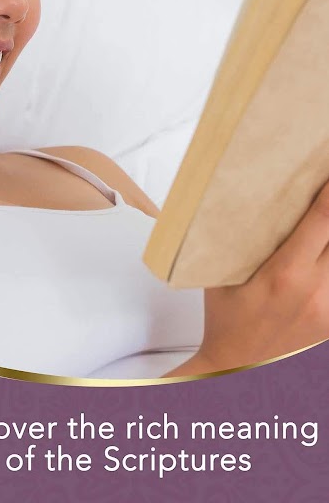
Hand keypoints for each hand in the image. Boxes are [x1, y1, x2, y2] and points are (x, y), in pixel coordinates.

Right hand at [165, 178, 328, 375]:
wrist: (238, 369)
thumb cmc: (226, 320)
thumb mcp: (221, 275)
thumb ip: (238, 240)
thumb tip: (240, 200)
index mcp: (285, 274)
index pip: (323, 220)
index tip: (327, 171)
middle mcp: (315, 290)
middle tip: (324, 193)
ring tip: (321, 230)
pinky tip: (321, 256)